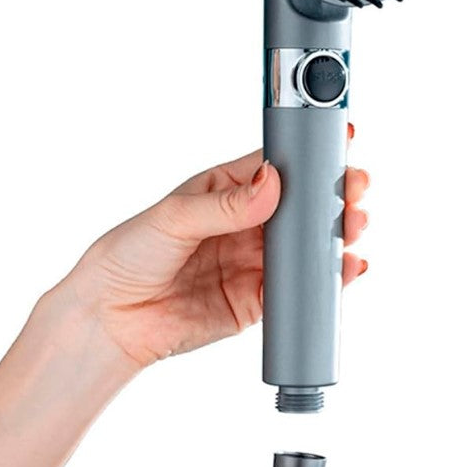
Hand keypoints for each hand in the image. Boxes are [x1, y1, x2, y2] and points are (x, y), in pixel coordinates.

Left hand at [45, 148, 369, 367]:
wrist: (111, 321)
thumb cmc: (128, 256)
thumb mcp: (173, 218)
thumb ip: (225, 205)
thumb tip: (271, 184)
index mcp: (227, 189)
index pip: (278, 167)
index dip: (311, 157)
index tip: (340, 146)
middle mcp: (247, 223)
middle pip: (302, 205)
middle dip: (333, 195)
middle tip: (355, 190)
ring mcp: (255, 261)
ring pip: (307, 244)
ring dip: (336, 235)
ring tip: (354, 227)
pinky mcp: (259, 299)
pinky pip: (300, 286)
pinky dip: (327, 278)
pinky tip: (345, 268)